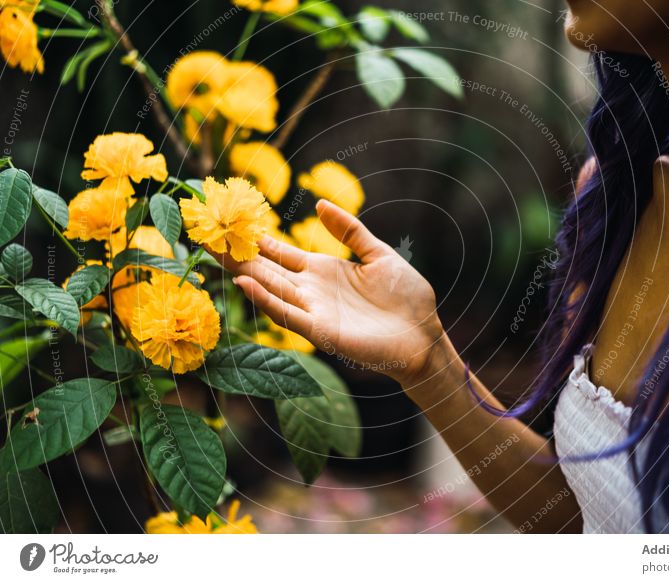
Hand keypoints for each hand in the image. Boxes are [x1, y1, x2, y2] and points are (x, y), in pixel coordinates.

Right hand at [210, 200, 445, 385]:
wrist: (424, 335)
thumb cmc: (406, 298)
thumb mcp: (378, 254)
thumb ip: (350, 231)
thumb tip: (319, 205)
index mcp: (322, 270)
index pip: (280, 252)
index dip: (255, 238)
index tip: (228, 221)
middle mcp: (311, 290)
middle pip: (265, 268)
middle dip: (235, 253)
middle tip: (203, 234)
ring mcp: (313, 310)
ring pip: (269, 289)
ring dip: (242, 273)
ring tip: (214, 253)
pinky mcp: (321, 331)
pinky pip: (288, 314)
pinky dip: (266, 300)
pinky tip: (246, 284)